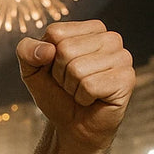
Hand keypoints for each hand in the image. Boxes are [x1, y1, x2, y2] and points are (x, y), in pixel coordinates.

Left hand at [17, 20, 134, 152]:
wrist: (73, 124)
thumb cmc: (56, 93)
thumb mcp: (31, 69)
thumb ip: (26, 50)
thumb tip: (46, 50)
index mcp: (91, 29)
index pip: (55, 32)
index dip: (47, 56)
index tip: (58, 69)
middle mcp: (111, 38)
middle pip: (66, 49)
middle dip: (60, 73)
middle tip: (71, 84)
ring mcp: (123, 57)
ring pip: (77, 68)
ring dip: (71, 87)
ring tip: (81, 91)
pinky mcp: (127, 79)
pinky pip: (89, 85)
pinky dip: (83, 97)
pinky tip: (92, 99)